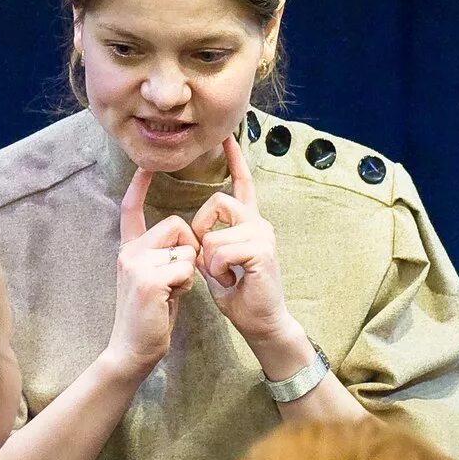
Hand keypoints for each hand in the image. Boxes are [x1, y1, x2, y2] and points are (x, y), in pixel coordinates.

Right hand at [105, 167, 199, 377]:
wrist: (132, 351)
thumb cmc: (149, 319)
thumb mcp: (154, 281)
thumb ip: (163, 258)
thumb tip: (186, 243)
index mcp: (129, 250)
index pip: (131, 209)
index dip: (139, 186)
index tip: (145, 166)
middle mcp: (128, 251)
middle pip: (175, 224)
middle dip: (187, 248)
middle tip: (176, 278)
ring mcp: (136, 263)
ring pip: (184, 246)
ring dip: (188, 270)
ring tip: (172, 291)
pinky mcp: (149, 279)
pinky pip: (186, 266)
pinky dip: (186, 283)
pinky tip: (171, 298)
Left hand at [191, 136, 292, 343]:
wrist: (261, 322)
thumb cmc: (240, 296)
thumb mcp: (216, 264)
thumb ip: (209, 242)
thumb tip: (195, 235)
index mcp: (249, 223)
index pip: (242, 184)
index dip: (235, 160)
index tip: (227, 136)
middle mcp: (259, 223)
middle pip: (217, 201)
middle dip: (201, 230)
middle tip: (211, 259)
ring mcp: (263, 234)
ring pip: (214, 233)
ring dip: (210, 260)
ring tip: (225, 275)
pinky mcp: (261, 250)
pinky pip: (219, 250)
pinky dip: (218, 270)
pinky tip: (232, 281)